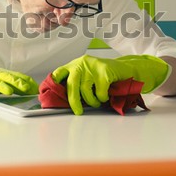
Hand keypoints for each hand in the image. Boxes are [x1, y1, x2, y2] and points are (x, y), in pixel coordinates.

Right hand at [0, 66, 38, 107]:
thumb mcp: (2, 80)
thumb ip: (15, 84)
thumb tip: (32, 90)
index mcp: (3, 74)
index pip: (18, 76)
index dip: (27, 82)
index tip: (36, 89)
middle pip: (8, 78)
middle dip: (18, 82)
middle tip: (27, 88)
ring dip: (2, 87)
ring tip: (9, 92)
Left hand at [52, 55, 170, 114]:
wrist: (127, 70)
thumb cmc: (105, 76)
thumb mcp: (88, 76)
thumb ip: (77, 83)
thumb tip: (65, 100)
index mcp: (75, 65)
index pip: (59, 72)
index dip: (53, 83)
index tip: (49, 93)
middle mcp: (81, 63)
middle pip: (72, 85)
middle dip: (73, 101)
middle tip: (77, 111)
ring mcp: (93, 66)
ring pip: (85, 90)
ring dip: (92, 101)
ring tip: (97, 101)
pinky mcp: (104, 71)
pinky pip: (99, 92)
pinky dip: (102, 98)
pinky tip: (106, 96)